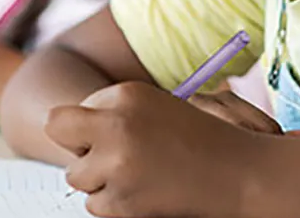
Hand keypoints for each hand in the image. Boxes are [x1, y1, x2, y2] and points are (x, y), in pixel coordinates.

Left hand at [47, 81, 270, 217]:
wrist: (241, 175)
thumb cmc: (201, 139)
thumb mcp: (157, 107)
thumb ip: (113, 111)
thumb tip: (59, 125)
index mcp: (126, 95)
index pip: (71, 109)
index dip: (87, 126)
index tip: (109, 135)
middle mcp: (116, 125)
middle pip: (59, 131)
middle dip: (77, 147)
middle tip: (106, 156)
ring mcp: (117, 164)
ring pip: (76, 175)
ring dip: (99, 180)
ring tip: (137, 175)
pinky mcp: (122, 200)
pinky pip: (95, 204)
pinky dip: (115, 204)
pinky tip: (145, 193)